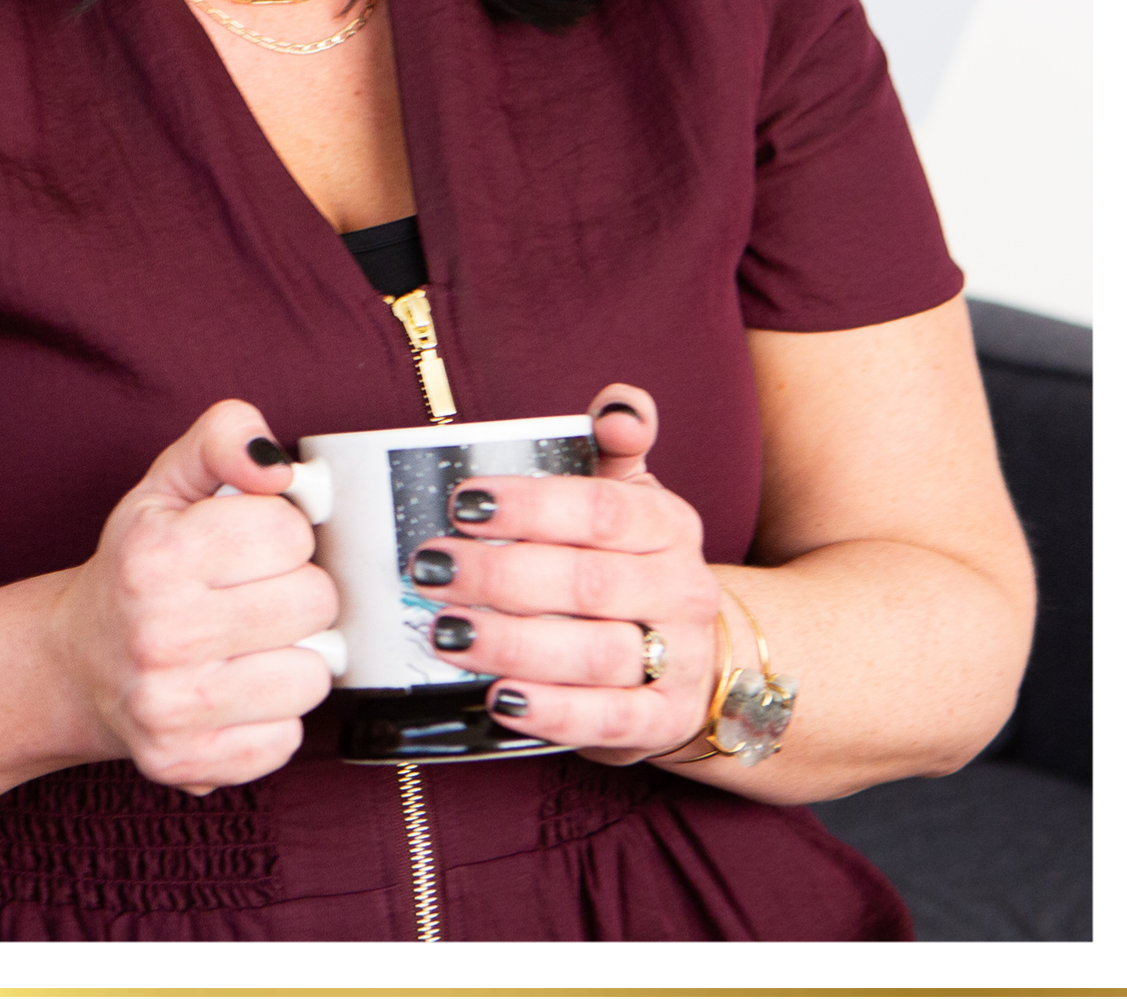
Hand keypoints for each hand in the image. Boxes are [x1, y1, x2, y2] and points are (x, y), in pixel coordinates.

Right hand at [49, 400, 338, 794]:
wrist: (78, 661)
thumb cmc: (137, 566)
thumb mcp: (168, 483)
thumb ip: (224, 439)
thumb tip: (277, 464)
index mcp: (158, 554)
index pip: (289, 531)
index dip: (281, 533)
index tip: (251, 545)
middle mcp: (159, 632)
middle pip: (312, 602)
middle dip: (295, 591)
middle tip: (255, 594)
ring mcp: (171, 706)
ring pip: (312, 676)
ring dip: (293, 657)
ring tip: (251, 645)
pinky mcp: (186, 763)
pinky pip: (287, 741)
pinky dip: (273, 717)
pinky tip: (237, 692)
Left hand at [403, 383, 725, 766]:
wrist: (695, 657)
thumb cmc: (635, 563)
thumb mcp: (632, 497)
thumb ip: (616, 445)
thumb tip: (619, 405)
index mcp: (668, 525)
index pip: (601, 510)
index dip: (530, 506)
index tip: (462, 503)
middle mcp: (682, 590)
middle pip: (588, 582)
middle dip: (500, 575)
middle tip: (431, 569)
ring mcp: (679, 660)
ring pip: (594, 655)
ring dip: (513, 645)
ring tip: (446, 633)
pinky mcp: (663, 721)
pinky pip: (608, 720)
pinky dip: (552, 712)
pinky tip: (499, 697)